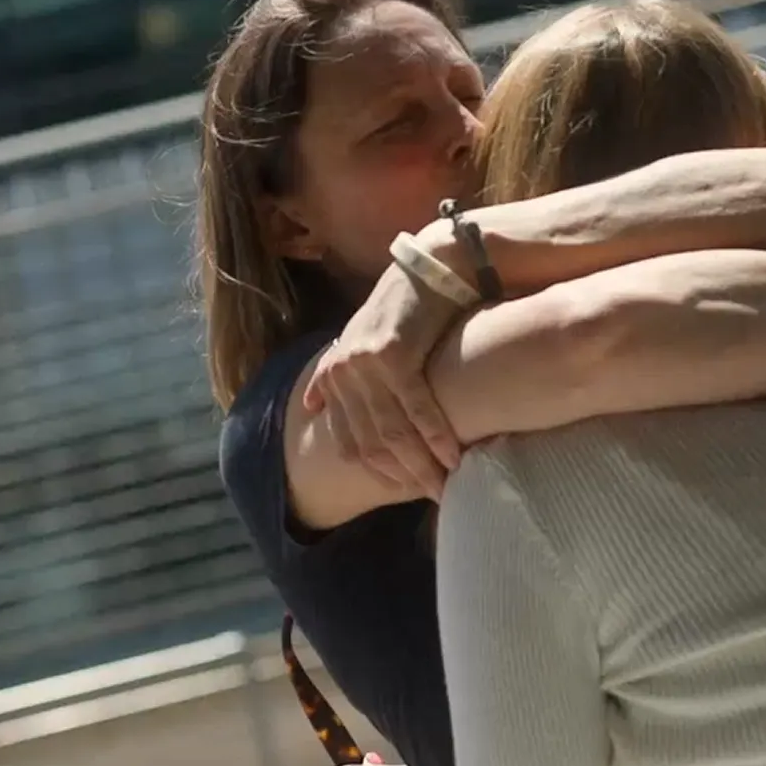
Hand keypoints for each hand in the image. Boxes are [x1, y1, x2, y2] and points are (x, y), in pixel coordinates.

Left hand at [299, 264, 465, 498]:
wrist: (431, 268)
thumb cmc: (401, 309)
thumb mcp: (357, 340)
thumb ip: (336, 375)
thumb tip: (312, 405)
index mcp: (334, 374)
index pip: (350, 442)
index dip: (379, 472)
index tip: (407, 490)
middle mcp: (344, 372)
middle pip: (372, 443)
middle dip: (404, 474)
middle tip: (433, 496)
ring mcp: (365, 365)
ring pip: (394, 432)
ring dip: (421, 465)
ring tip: (445, 486)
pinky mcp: (393, 356)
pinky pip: (417, 409)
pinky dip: (436, 437)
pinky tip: (453, 457)